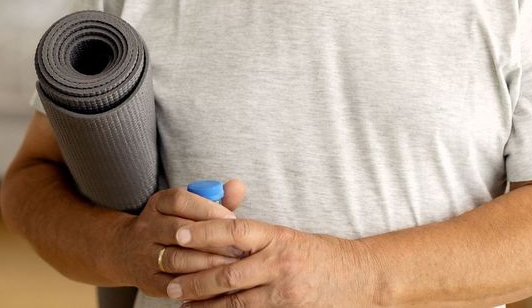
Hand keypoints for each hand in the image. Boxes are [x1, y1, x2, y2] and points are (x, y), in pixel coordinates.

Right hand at [111, 180, 247, 297]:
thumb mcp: (186, 208)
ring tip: (230, 267)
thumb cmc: (171, 226)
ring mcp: (145, 255)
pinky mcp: (148, 280)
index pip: (179, 201)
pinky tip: (214, 285)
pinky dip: (194, 285)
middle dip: (212, 240)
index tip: (232, 220)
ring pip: (175, 259)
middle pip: (179, 231)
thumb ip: (215, 198)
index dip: (208, 210)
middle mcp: (147, 227)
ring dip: (206, 264)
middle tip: (238, 248)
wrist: (128, 251)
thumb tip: (237, 186)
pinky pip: (172, 284)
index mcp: (158, 204)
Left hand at [164, 218, 378, 306]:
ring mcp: (284, 291)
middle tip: (171, 283)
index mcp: (277, 236)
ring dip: (205, 303)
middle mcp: (279, 263)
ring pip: (235, 301)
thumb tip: (217, 233)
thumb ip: (256, 237)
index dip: (205, 232)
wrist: (360, 277)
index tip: (180, 234)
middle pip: (227, 273)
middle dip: (194, 278)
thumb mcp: (288, 237)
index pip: (234, 230)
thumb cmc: (319, 254)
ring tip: (183, 302)